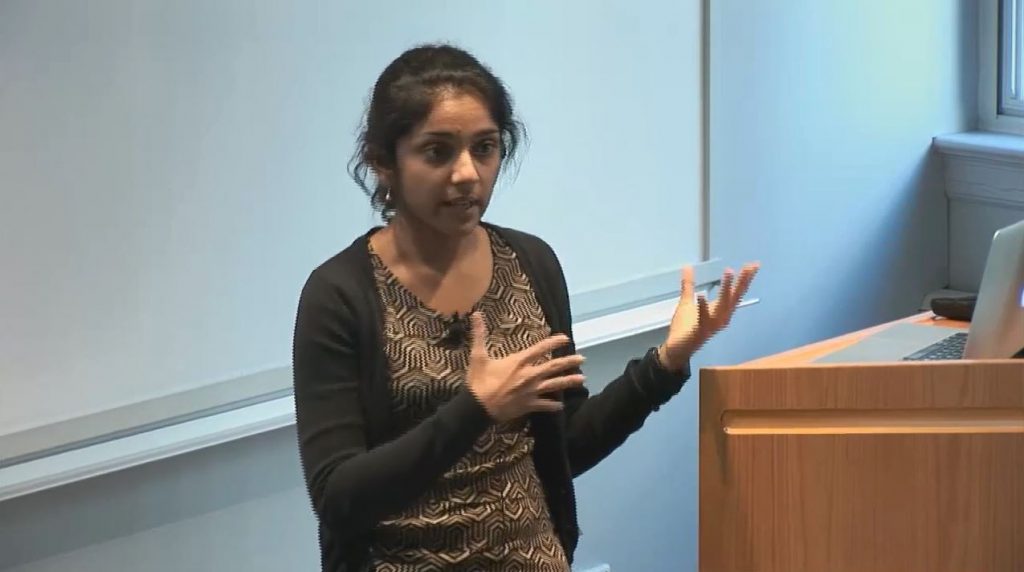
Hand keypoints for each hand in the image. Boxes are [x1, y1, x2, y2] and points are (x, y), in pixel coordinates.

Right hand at [465, 312, 585, 422]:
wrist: (477, 408)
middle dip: (569, 362)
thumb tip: (476, 315)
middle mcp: (529, 375)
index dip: (554, 342)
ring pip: (554, 385)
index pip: (540, 349)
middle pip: (553, 367)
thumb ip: (479, 334)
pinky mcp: (528, 405)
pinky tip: (562, 405)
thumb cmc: (479, 382)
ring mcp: (530, 391)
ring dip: (568, 381)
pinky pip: (544, 405)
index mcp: (518, 362)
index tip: (565, 338)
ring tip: (582, 379)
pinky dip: (553, 406)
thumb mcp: (478, 356)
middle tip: (582, 359)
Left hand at [658, 262, 759, 370]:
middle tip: (750, 266)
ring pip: (723, 306)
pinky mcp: (700, 331)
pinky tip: (702, 294)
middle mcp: (721, 317)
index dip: (745, 278)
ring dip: (726, 289)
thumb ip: (689, 285)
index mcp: (720, 310)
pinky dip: (704, 307)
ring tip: (729, 271)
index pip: (735, 292)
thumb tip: (687, 266)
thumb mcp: (687, 301)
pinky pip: (704, 318)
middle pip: (734, 297)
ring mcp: (712, 325)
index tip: (754, 264)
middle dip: (742, 281)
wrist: (676, 349)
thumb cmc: (684, 327)